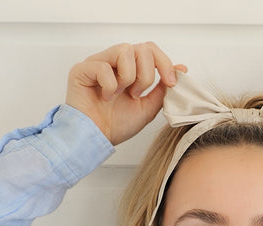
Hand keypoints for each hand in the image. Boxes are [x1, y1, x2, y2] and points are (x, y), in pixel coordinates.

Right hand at [65, 42, 186, 145]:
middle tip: (137, 94)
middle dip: (146, 74)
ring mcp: (96, 63)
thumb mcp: (148, 107)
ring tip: (121, 94)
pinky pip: (103, 66)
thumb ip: (162, 89)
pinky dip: (110, 85)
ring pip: (124, 50)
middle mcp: (113, 62)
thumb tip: (181, 68)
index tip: (171, 82)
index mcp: (128, 68)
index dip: (164, 63)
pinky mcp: (81, 70)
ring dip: (129, 77)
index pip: (150, 49)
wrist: (97, 139)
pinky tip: (105, 97)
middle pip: (141, 48)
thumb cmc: (116, 125)